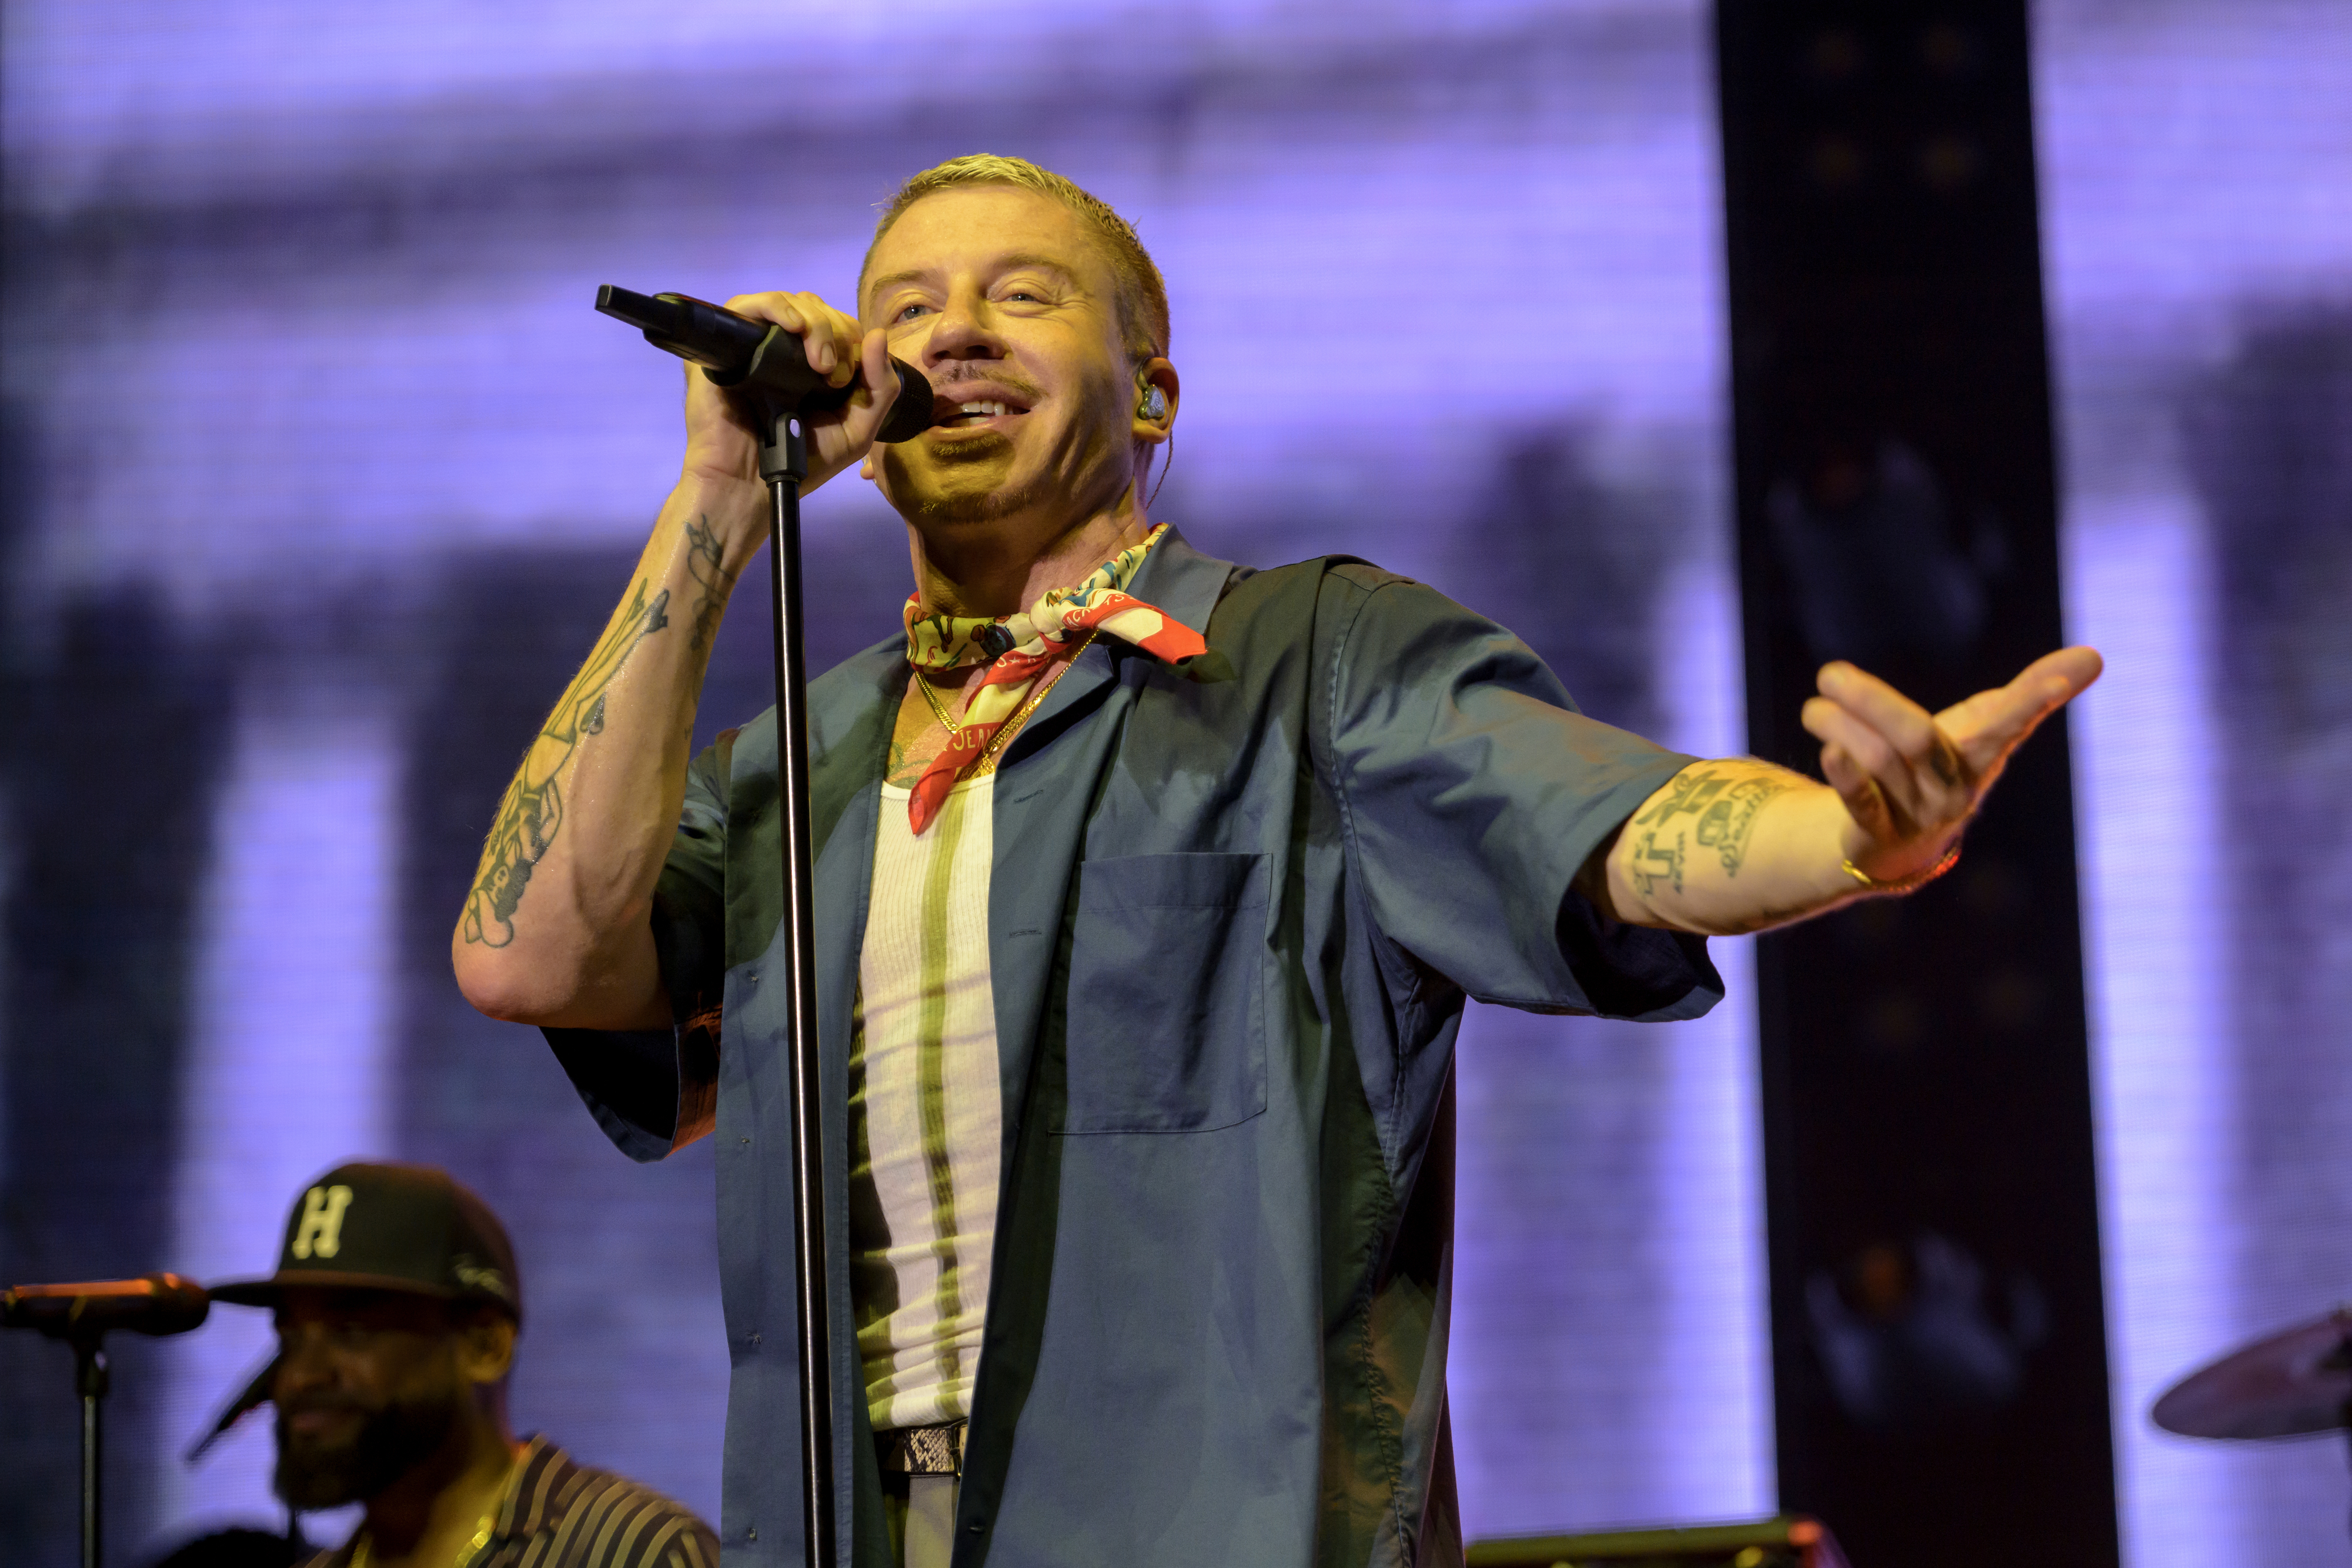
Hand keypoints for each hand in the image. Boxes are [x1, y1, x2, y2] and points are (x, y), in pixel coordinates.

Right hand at [678, 290, 910, 500]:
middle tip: (832, 374)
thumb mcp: (857, 429)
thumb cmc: (802, 462)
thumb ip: (880, 387)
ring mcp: (754, 344)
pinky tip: (793, 326)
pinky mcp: (726, 344)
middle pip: (817, 309)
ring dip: (815, 323)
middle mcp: (784, 349)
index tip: (847, 379)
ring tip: (819, 362)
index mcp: (814, 364)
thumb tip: (879, 334)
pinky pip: (747, 305)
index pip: (839, 324)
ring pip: (789, 303)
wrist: (751, 484)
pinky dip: (776, 306)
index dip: (851, 339)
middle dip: (836, 333)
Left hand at [1800, 647, 2103, 879]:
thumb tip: (2096, 655)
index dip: (2037, 697)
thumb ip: (2028, 694)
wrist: (1896, 847)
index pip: (2012, 722)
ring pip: (1879, 764)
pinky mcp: (1877, 837)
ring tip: (1813, 705)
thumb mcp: (1983, 729)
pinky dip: (1845, 776)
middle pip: (1916, 739)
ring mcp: (1916, 817)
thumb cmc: (1943, 769)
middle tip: (1830, 673)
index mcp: (1983, 755)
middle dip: (1872, 702)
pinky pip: (1863, 805)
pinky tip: (1828, 750)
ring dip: (1839, 727)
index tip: (2070, 672)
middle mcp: (1952, 789)